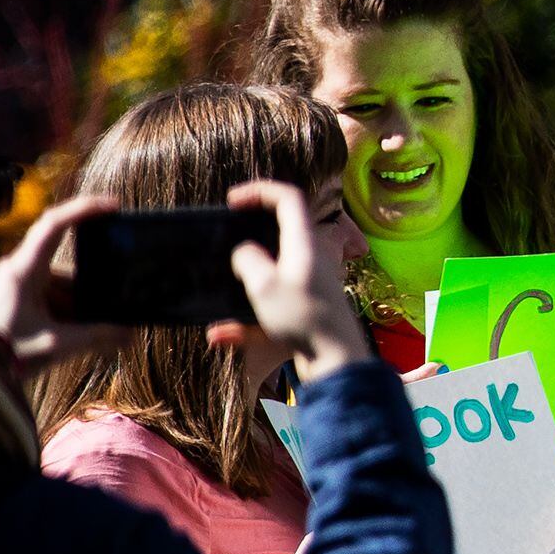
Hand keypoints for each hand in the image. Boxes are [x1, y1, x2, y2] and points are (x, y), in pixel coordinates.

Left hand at [0, 192, 130, 367]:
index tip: (113, 206)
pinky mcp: (17, 298)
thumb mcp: (56, 345)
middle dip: (94, 286)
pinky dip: (69, 312)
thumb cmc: (5, 354)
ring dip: (81, 305)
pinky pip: (52, 296)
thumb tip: (130, 333)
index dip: (84, 209)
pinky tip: (79, 333)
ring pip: (63, 284)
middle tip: (115, 300)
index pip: (54, 224)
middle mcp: (17, 270)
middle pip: (68, 265)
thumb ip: (97, 336)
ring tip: (97, 332)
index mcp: (22, 270)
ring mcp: (16, 283)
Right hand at [223, 180, 374, 382]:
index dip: (260, 191)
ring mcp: (308, 286)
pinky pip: (269, 309)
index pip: (288, 198)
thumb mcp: (264, 285)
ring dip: (245, 280)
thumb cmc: (304, 318)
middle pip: (280, 233)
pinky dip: (245, 321)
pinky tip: (218, 336)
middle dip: (250, 234)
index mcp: (305, 244)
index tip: (232, 201)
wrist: (336, 362)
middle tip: (225, 240)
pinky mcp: (303, 311)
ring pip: (270, 274)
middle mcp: (310, 260)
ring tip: (219, 285)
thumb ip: (248, 261)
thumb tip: (244, 254)